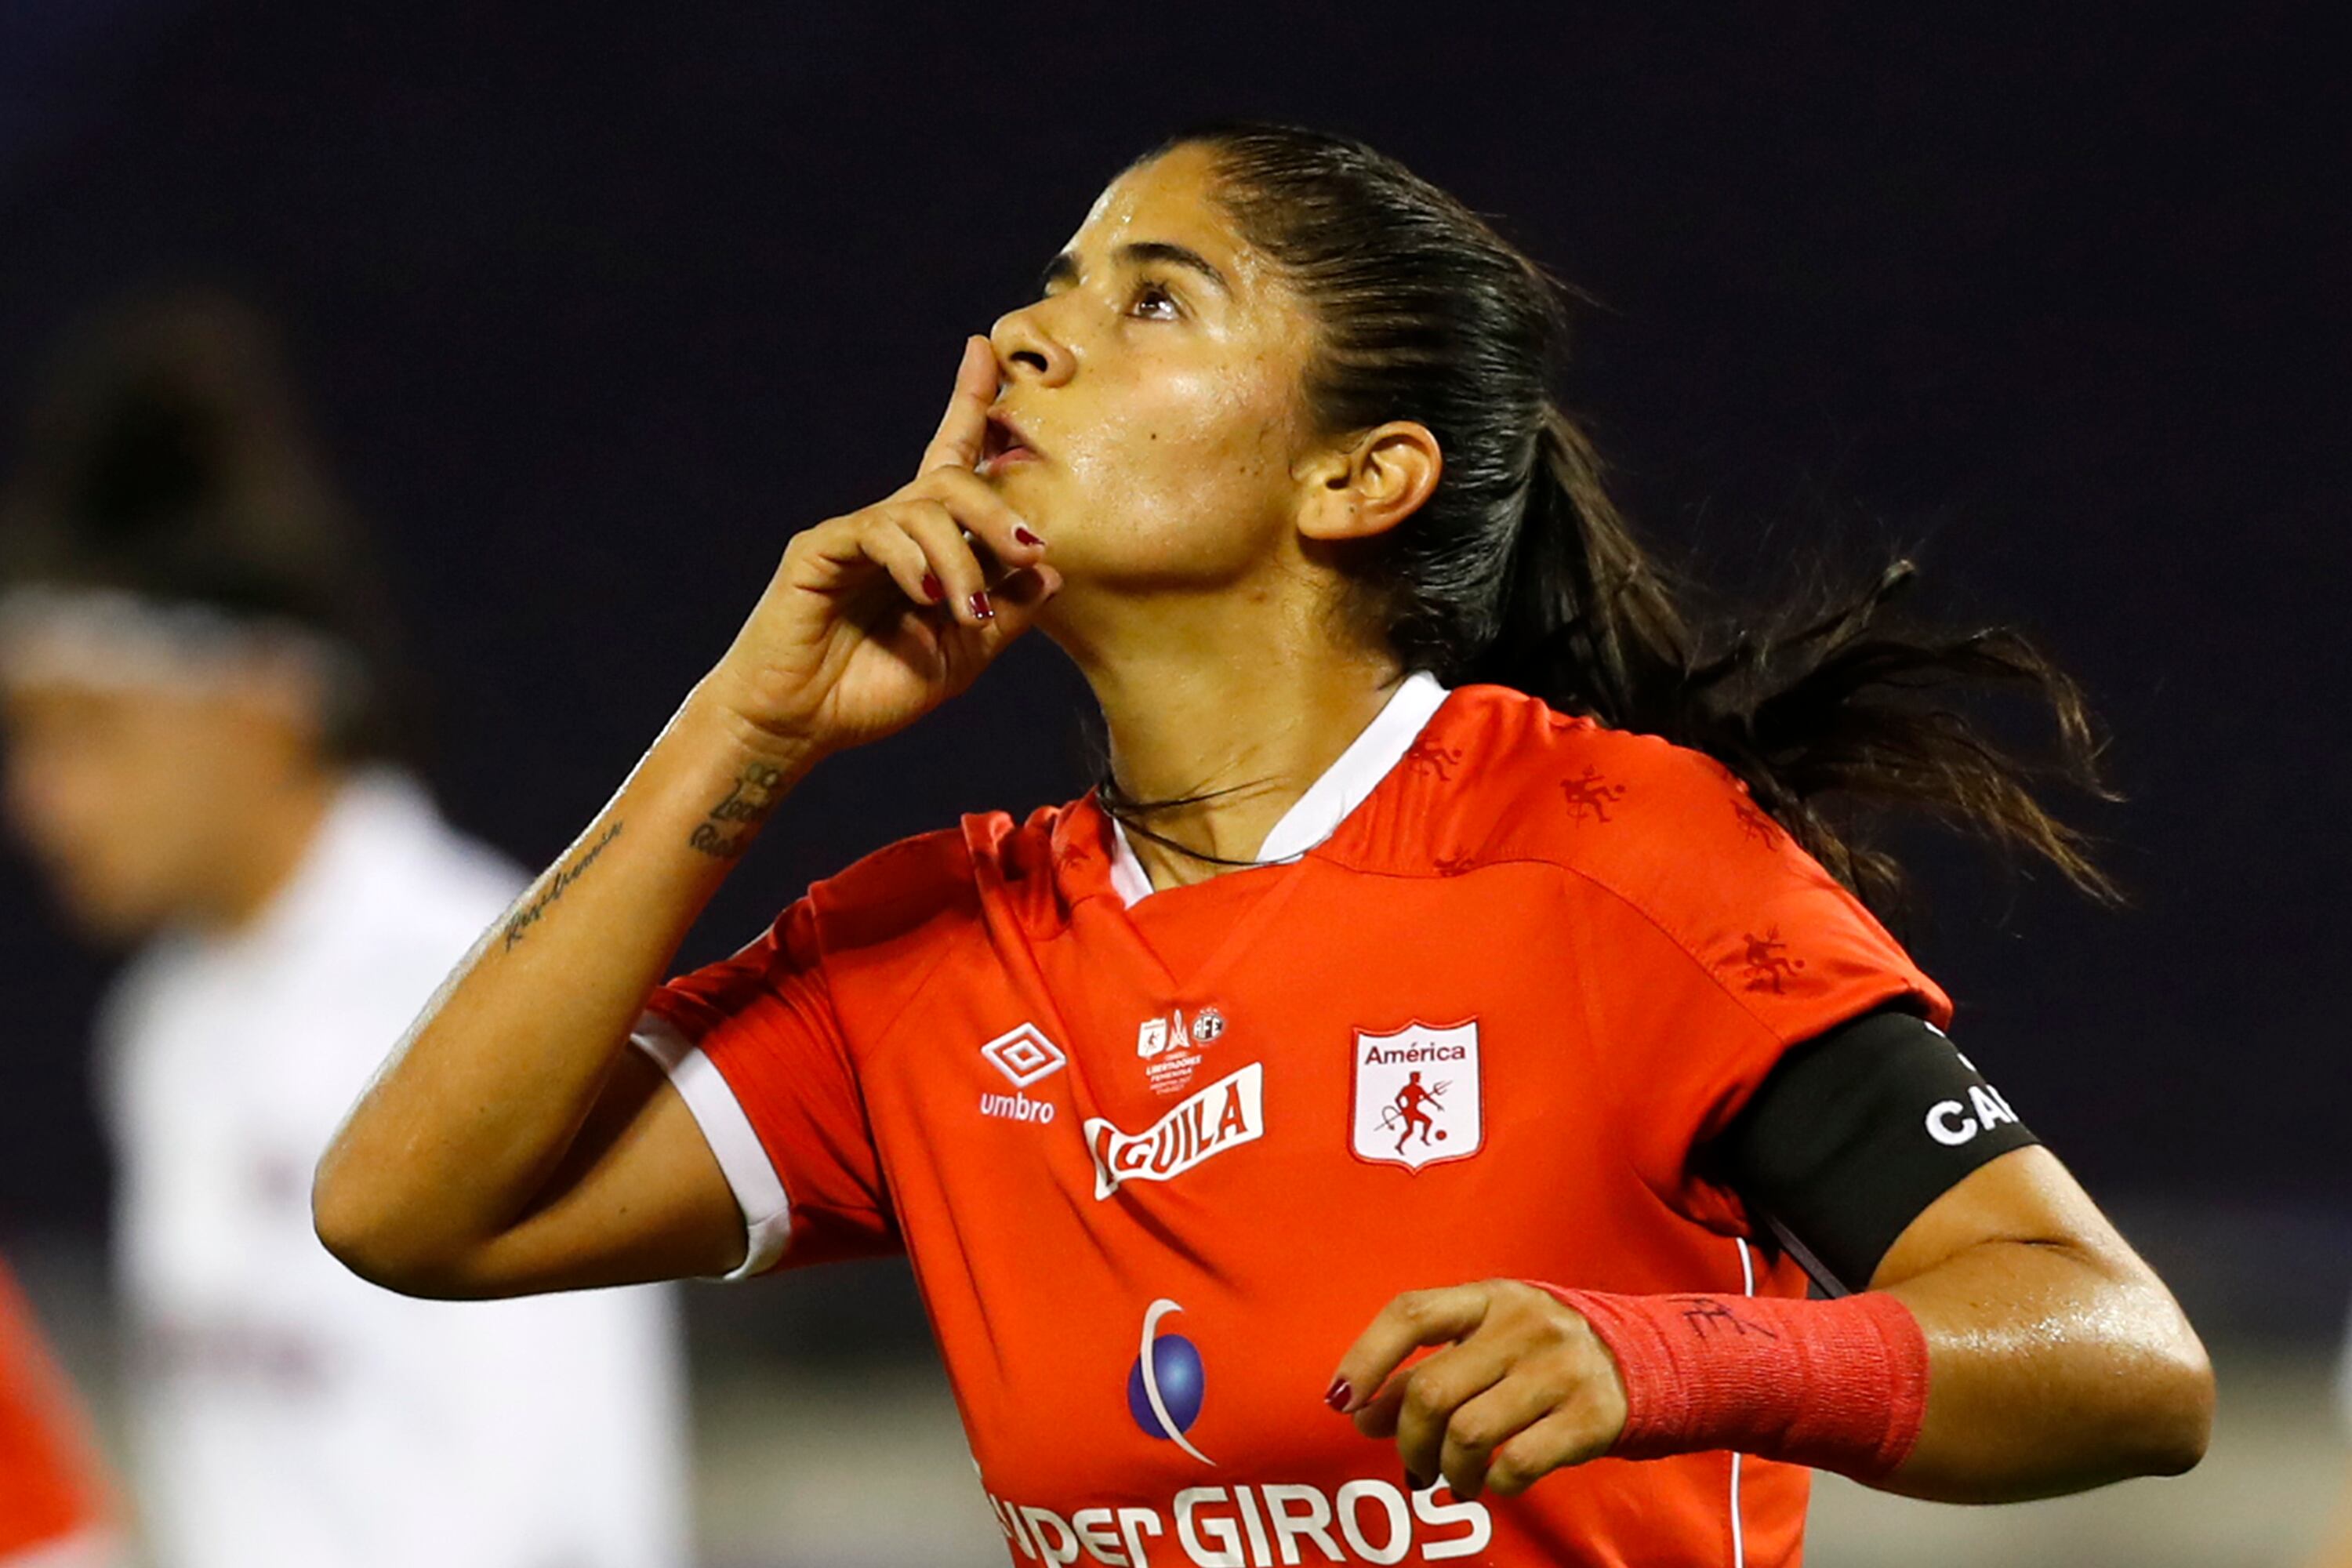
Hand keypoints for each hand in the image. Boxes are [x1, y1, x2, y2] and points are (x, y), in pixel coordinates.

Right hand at [700, 336, 1059, 759]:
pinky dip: (912, 560)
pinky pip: (877, 532)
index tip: (986, 351)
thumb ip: (1008, 614)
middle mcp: (893, 529)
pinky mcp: (820, 549)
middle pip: (955, 480)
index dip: (970, 404)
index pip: (954, 462)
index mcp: (928, 547)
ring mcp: (855, 535)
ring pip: (924, 509)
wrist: (800, 726)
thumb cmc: (875, 691)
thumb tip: (1051, 567)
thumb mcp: (963, 657)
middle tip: (1031, 550)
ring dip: (961, 560)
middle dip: (1001, 511)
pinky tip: (923, 595)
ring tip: (968, 611)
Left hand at [1328, 1280, 1627, 1500]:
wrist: (1642, 1363)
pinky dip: (1494, 1484)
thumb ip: (1422, 1374)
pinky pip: (1517, 1465)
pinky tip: (1495, 1482)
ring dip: (1449, 1470)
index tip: (1341, 1401)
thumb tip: (1359, 1412)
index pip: (1412, 1314)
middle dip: (1410, 1442)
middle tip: (1416, 1467)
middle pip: (1432, 1391)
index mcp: (1488, 1298)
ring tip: (1456, 1479)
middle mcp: (1524, 1325)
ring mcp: (1560, 1369)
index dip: (1367, 1358)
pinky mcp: (1590, 1416)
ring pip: (1468, 1434)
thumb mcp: (1483, 1346)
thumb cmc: (1538, 1356)